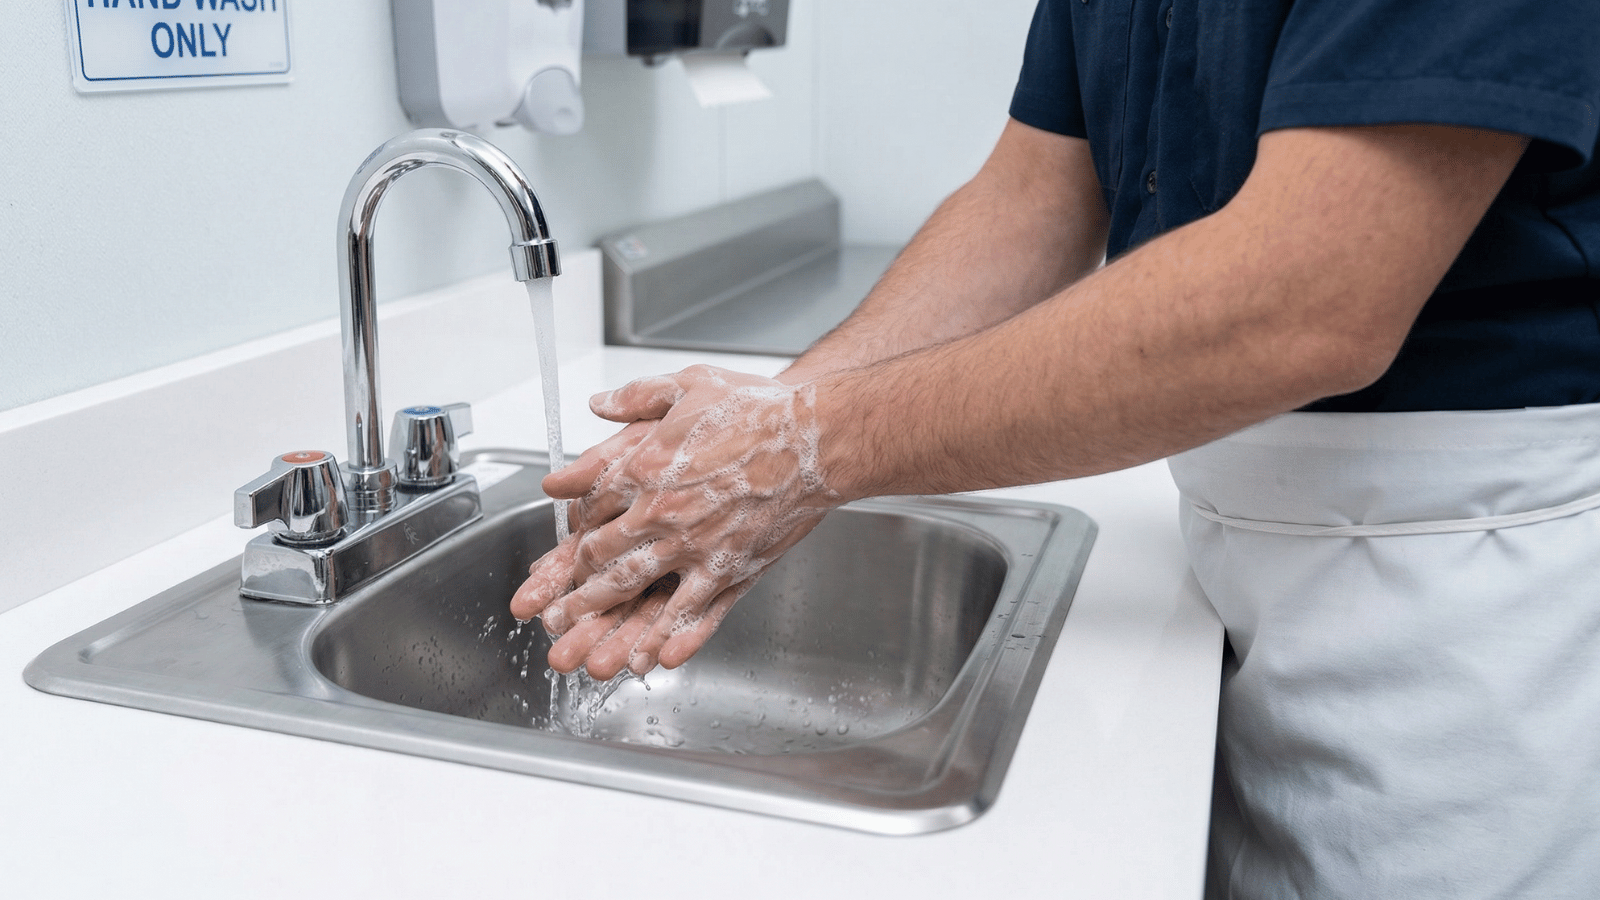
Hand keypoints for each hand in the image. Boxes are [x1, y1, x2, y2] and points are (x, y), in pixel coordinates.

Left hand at [510, 365, 841, 677]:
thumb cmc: (760, 411)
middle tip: (558, 603)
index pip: (590, 505)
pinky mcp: (729, 568)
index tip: (570, 535)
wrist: (818, 438)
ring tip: (584, 639)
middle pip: (600, 555)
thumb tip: (599, 404)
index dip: (574, 524)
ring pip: (633, 588)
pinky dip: (668, 635)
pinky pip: (689, 610)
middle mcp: (661, 512)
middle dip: (574, 582)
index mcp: (645, 467)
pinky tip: (654, 655)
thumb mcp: (688, 383)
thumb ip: (637, 396)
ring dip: (603, 615)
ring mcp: (694, 545)